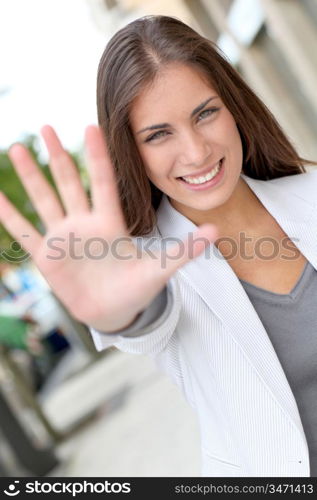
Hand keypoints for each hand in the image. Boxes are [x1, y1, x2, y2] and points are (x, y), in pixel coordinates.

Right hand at [0, 126, 217, 331]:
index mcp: (111, 222)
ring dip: (31, 175)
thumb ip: (184, 250)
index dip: (97, 156)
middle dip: (59, 155)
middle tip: (47, 126)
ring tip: (18, 148)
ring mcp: (63, 237)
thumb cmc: (138, 288)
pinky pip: (25, 231)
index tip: (92, 126)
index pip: (103, 181)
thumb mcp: (160, 269)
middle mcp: (85, 223)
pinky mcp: (48, 256)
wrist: (115, 310)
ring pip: (45, 199)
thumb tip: (216, 231)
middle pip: (69, 182)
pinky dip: (9, 215)